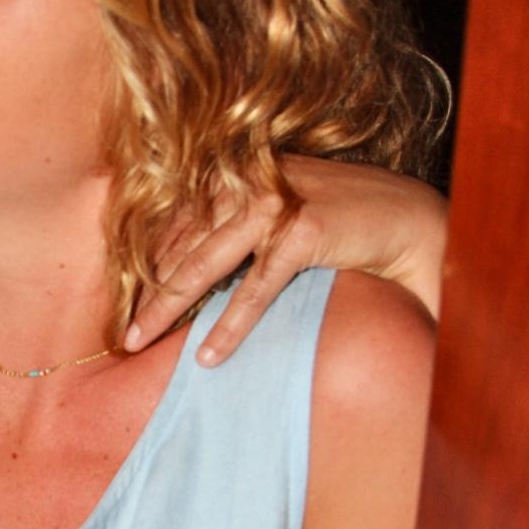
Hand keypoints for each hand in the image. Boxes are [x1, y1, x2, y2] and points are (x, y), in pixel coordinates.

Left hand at [124, 155, 446, 365]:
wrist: (407, 222)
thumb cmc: (339, 222)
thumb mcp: (278, 212)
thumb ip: (234, 224)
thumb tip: (182, 265)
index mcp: (239, 172)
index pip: (177, 221)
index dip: (146, 262)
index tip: (124, 300)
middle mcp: (250, 181)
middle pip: (180, 244)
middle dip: (148, 291)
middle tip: (122, 333)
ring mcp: (275, 204)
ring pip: (204, 266)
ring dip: (167, 308)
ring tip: (140, 343)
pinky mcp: (301, 233)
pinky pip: (254, 290)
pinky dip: (229, 326)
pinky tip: (208, 356)